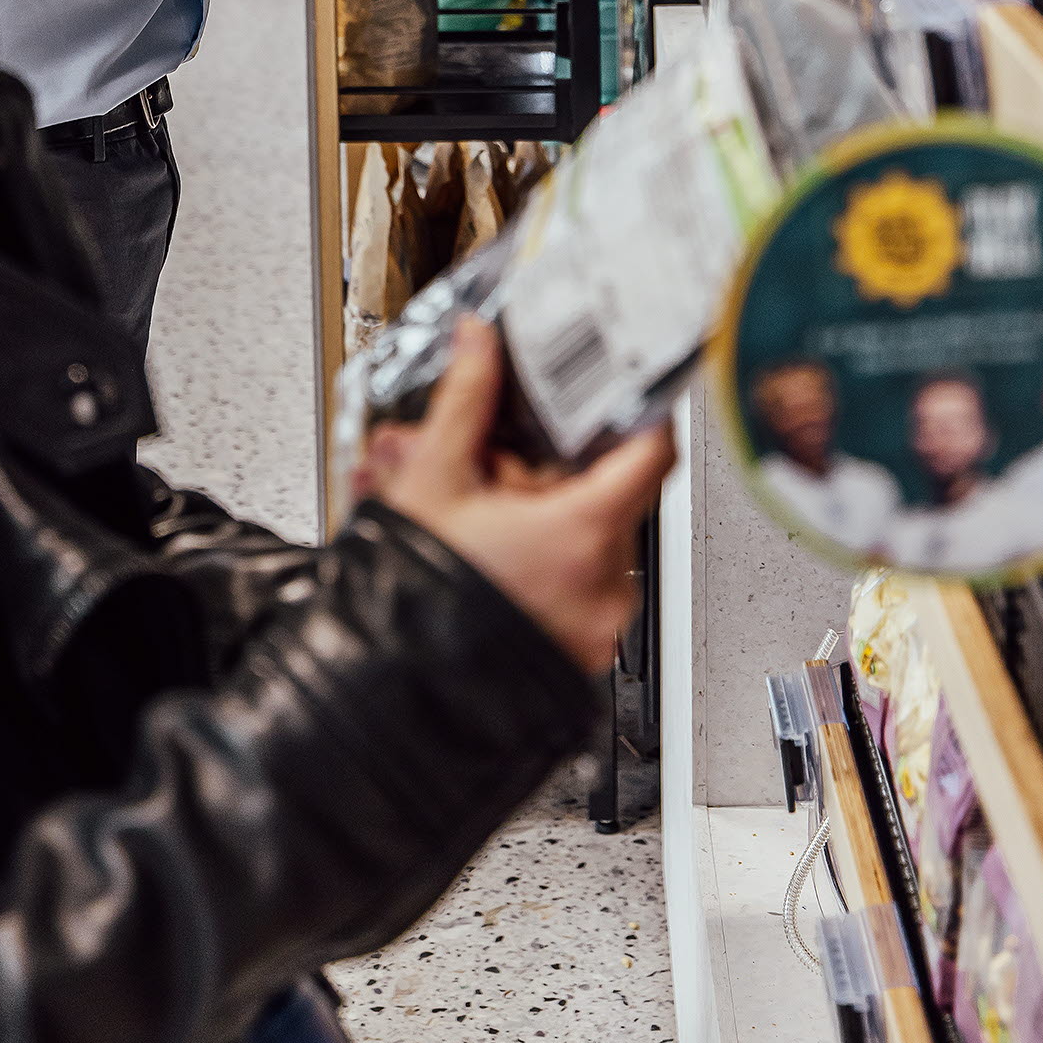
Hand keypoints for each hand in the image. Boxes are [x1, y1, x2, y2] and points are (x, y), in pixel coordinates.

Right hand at [367, 319, 671, 675]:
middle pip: (606, 495)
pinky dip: (540, 562)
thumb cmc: (415, 606)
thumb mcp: (434, 482)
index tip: (618, 393)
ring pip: (586, 542)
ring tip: (473, 510)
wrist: (388, 697)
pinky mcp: (578, 656)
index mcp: (587, 533)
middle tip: (492, 461)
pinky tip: (485, 551)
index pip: (653, 451)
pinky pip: (575, 588)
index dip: (638, 411)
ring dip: (537, 515)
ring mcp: (595, 627)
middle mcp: (606, 585)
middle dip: (546, 470)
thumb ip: (467, 400)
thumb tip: (479, 345)